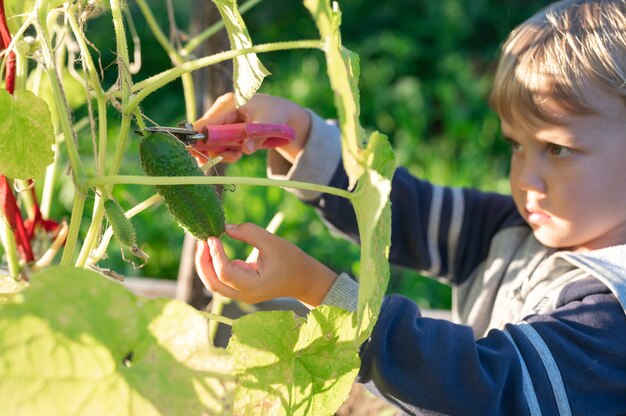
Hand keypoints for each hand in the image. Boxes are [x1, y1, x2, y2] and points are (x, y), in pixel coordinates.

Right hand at [192, 92, 311, 162]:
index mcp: (229, 103)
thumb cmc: (275, 113)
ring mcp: (224, 120)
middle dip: (209, 149)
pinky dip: (226, 152)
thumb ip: (257, 137)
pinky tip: (237, 155)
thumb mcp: (269, 123)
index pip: (207, 121)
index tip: (195, 153)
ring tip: (235, 157)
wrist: (282, 114)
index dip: (198, 137)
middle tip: (212, 162)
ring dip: (220, 153)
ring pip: (212, 141)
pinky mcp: (227, 130)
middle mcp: (222, 110)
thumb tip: (246, 149)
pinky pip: (220, 144)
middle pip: (205, 132)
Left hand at [195, 222, 337, 307]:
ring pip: (213, 283)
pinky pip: (219, 280)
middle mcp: (244, 295)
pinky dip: (212, 266)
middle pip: (213, 283)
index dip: (216, 255)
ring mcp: (240, 294)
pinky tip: (211, 249)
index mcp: (254, 286)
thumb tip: (225, 228)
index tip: (213, 236)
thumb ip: (249, 233)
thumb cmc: (291, 260)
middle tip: (202, 240)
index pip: (226, 273)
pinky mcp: (239, 289)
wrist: (303, 279)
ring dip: (205, 264)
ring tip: (203, 243)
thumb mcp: (273, 242)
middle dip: (203, 262)